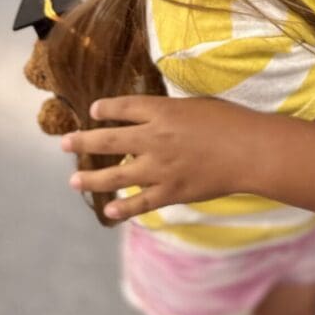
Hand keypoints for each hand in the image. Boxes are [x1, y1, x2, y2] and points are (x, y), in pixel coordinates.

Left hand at [61, 95, 251, 221]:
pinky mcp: (171, 191)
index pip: (123, 107)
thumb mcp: (198, 104)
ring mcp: (159, 168)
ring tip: (74, 181)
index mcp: (162, 112)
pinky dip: (122, 208)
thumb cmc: (231, 121)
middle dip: (83, 142)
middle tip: (65, 143)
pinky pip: (140, 203)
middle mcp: (154, 138)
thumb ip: (173, 112)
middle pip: (108, 140)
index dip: (105, 108)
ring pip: (115, 176)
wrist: (249, 150)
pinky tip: (108, 210)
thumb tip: (157, 117)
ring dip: (91, 179)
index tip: (94, 110)